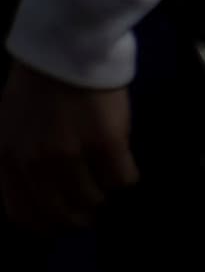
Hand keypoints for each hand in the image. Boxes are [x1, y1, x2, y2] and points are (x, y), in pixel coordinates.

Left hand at [0, 64, 134, 234]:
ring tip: (108, 184)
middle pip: (60, 214)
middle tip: (92, 210)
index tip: (61, 222)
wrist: (69, 45)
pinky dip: (127, 178)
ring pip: (93, 199)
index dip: (45, 226)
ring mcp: (72, 154)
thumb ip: (18, 155)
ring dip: (103, 196)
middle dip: (78, 218)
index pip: (22, 214)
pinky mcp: (107, 143)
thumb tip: (37, 187)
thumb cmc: (38, 80)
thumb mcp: (9, 122)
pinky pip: (123, 178)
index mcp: (9, 159)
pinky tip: (126, 166)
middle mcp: (37, 164)